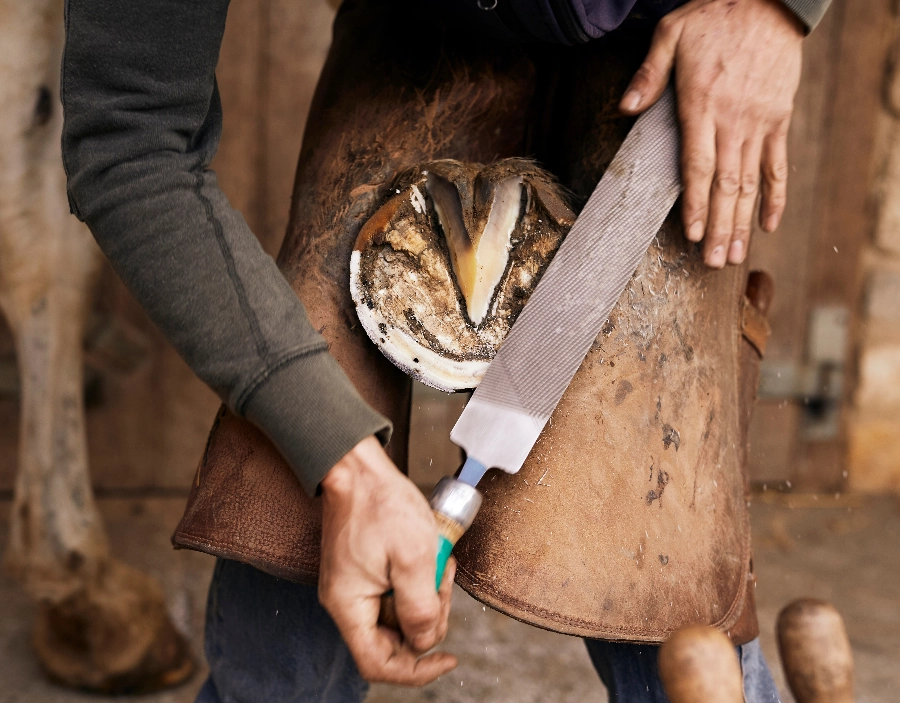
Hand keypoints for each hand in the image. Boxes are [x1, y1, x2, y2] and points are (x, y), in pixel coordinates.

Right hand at [319, 436, 456, 684]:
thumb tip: (426, 641)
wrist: (357, 467)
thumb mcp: (414, 557)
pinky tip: (432, 559)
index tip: (447, 659)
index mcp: (350, 605)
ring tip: (440, 565)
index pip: (378, 664)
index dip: (416, 671)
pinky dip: (418, 581)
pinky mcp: (363, 571)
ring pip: (398, 615)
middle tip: (443, 586)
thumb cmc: (380, 503)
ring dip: (427, 597)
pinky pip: (394, 592)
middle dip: (428, 620)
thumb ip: (421, 607)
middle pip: (393, 640)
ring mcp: (354, 585)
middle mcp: (347, 601)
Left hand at [620, 0, 803, 267]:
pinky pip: (778, 165)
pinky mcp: (779, 119)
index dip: (694, 203)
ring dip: (741, 222)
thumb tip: (624, 107)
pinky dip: (775, 196)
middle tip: (712, 262)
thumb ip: (648, 74)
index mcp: (702, 105)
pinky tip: (767, 225)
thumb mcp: (672, 34)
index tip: (691, 234)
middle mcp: (733, 120)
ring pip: (751, 182)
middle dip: (718, 227)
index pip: (698, 166)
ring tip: (734, 256)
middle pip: (725, 184)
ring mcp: (760, 122)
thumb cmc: (714, 16)